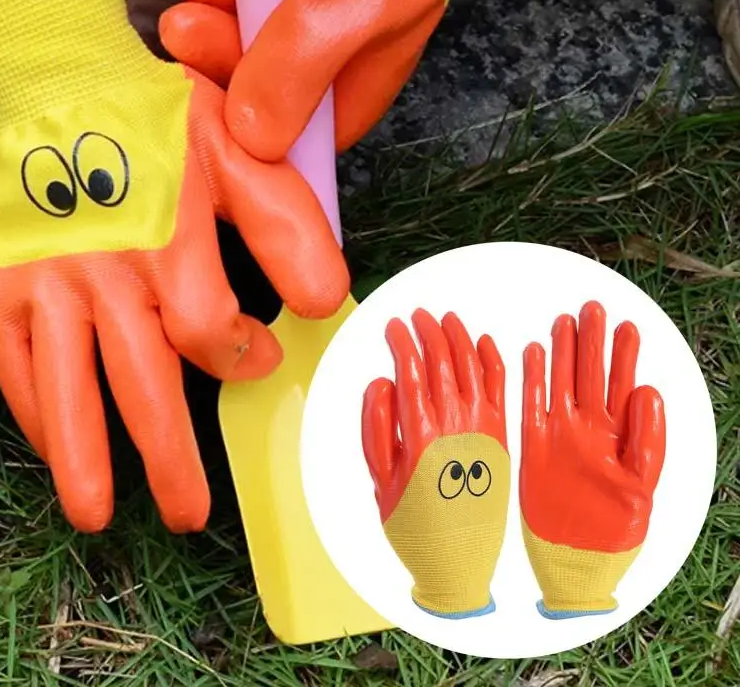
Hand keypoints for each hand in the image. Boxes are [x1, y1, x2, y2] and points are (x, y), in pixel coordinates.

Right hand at [0, 0, 348, 533]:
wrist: (57, 83)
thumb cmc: (155, 119)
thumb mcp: (239, 152)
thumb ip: (287, 226)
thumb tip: (326, 303)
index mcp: (171, 240)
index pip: (208, 333)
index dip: (238, 358)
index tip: (254, 358)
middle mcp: (105, 273)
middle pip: (140, 386)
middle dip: (168, 460)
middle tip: (189, 516)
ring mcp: (43, 284)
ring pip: (67, 391)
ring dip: (84, 460)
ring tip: (97, 516)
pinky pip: (14, 365)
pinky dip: (34, 412)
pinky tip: (53, 442)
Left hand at [161, 0, 579, 158]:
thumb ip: (304, 59)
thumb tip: (251, 138)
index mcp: (361, 79)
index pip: (299, 139)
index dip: (250, 133)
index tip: (206, 105)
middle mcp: (324, 56)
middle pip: (254, 88)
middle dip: (216, 54)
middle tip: (183, 25)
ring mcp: (295, 14)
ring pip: (234, 34)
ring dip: (207, 6)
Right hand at [361, 309, 508, 616]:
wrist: (459, 563)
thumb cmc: (415, 525)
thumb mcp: (380, 479)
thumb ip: (376, 427)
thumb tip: (382, 383)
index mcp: (419, 432)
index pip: (410, 368)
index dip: (401, 341)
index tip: (394, 325)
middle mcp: (454, 423)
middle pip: (441, 359)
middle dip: (428, 330)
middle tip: (418, 316)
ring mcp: (483, 428)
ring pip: (472, 365)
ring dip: (458, 336)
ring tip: (447, 319)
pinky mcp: (503, 438)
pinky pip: (501, 388)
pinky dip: (493, 361)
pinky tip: (484, 342)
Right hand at [521, 301, 665, 617]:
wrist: (576, 562)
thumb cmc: (614, 532)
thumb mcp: (641, 487)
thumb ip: (646, 440)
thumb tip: (648, 392)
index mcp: (616, 436)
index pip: (621, 384)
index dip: (624, 355)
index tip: (627, 326)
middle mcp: (588, 429)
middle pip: (589, 373)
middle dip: (592, 341)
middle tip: (593, 309)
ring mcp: (560, 434)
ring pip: (560, 381)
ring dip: (562, 352)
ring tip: (565, 321)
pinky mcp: (535, 445)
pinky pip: (530, 404)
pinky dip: (531, 379)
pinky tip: (532, 353)